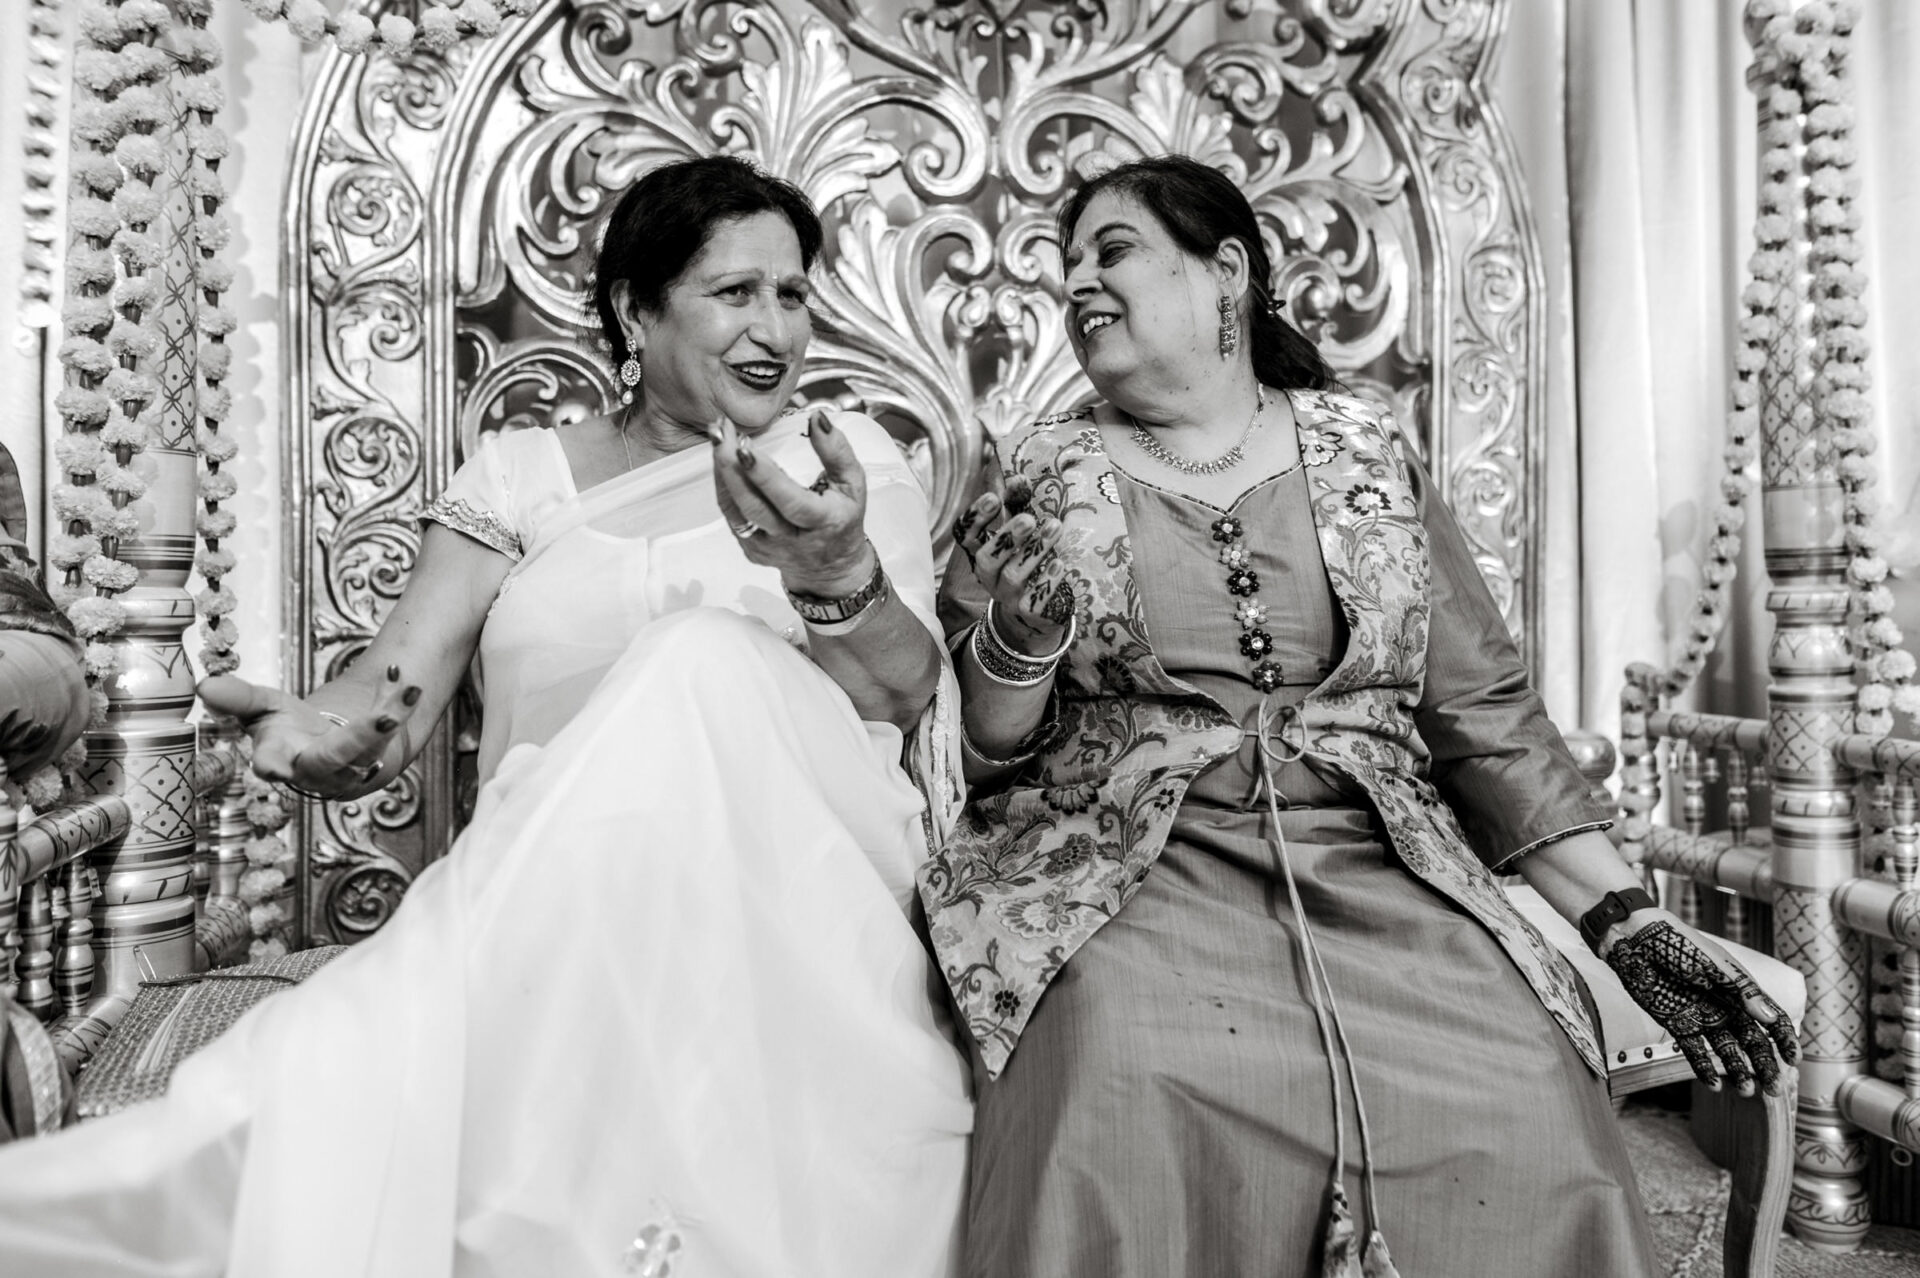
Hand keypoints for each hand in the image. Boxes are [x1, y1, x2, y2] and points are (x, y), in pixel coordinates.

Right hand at [198, 665, 420, 798]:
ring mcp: (349, 768)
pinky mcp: (376, 758)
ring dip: (391, 714)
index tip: (271, 766)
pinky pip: (391, 731)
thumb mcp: (262, 709)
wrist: (325, 746)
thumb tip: (203, 685)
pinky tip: (406, 681)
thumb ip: (238, 698)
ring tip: (407, 687)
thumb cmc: (287, 729)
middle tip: (384, 718)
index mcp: (279, 757)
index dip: (270, 764)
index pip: (271, 762)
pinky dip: (398, 703)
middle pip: (335, 758)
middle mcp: (315, 769)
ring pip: (373, 744)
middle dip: (359, 738)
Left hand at [711, 410, 873, 598]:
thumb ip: (837, 451)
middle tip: (721, 431)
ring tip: (718, 435)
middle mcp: (790, 540)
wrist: (830, 567)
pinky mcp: (750, 548)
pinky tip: (722, 457)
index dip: (765, 475)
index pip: (790, 502)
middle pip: (752, 505)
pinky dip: (724, 483)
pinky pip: (731, 513)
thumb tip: (818, 418)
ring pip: (735, 509)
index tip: (744, 447)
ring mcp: (765, 547)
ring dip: (722, 469)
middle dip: (731, 465)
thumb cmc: (842, 519)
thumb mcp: (853, 484)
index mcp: (821, 523)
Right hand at [951, 473, 1075, 655]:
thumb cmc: (1025, 562)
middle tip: (1028, 518)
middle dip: (1006, 537)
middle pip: (986, 559)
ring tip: (1054, 528)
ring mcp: (1007, 596)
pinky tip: (1059, 564)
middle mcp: (989, 576)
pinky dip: (1047, 581)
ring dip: (1034, 551)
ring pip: (1013, 576)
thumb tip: (1019, 476)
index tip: (994, 498)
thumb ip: (1016, 506)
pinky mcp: (1028, 612)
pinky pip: (1034, 600)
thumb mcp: (1018, 533)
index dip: (976, 519)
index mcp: (982, 554)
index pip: (967, 537)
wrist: (1036, 612)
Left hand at [1602, 909, 1798, 1096]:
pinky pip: (1695, 1052)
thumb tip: (1771, 1018)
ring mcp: (1702, 1017)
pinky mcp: (1677, 1023)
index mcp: (1740, 990)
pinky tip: (1715, 1087)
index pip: (1771, 1018)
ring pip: (1727, 1051)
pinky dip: (1705, 1069)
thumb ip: (1743, 991)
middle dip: (1765, 1065)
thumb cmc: (1678, 944)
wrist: (1634, 939)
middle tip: (1773, 1089)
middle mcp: (1725, 1006)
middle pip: (1752, 1041)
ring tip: (1747, 1091)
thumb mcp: (1714, 965)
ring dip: (1738, 1071)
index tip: (1794, 1060)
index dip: (1785, 1039)